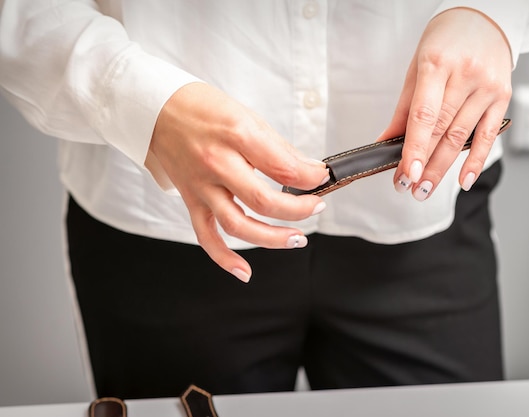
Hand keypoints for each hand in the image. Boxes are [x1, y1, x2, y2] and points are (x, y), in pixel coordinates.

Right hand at [149, 82, 328, 281]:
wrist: (155, 108)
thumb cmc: (201, 107)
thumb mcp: (247, 116)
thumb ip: (278, 148)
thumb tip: (308, 170)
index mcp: (236, 136)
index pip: (283, 167)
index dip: (310, 177)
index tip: (322, 178)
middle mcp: (217, 164)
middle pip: (263, 201)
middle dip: (298, 210)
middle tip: (317, 208)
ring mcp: (201, 186)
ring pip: (238, 225)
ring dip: (271, 238)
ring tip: (297, 239)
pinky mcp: (190, 200)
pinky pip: (206, 236)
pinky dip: (224, 258)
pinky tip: (244, 271)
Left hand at [378, 7, 512, 198]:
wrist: (482, 18)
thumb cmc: (444, 43)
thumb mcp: (416, 69)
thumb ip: (404, 109)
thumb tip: (385, 143)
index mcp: (438, 64)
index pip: (425, 115)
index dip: (415, 148)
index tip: (405, 174)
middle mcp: (466, 75)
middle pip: (443, 130)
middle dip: (424, 165)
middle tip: (410, 189)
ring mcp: (487, 86)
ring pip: (463, 137)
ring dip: (443, 168)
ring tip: (425, 190)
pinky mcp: (503, 97)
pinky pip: (489, 135)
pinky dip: (476, 161)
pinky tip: (462, 180)